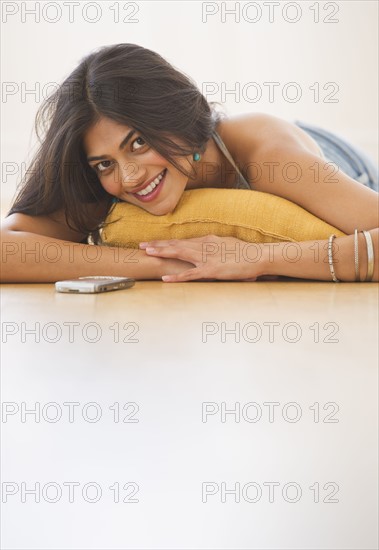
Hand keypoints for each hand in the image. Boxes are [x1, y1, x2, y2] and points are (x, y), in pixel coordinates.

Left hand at [139, 235, 272, 281]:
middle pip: (177, 245)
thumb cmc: (246, 253)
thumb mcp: (227, 244)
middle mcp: (204, 246)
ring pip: (180, 254)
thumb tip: (208, 244)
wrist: (258, 256)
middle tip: (142, 246)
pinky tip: (166, 278)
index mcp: (208, 240)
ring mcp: (207, 258)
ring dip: (163, 253)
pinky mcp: (211, 270)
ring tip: (148, 253)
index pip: (182, 241)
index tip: (153, 243)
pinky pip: (190, 274)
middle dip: (158, 245)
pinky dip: (177, 277)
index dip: (166, 242)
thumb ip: (215, 245)